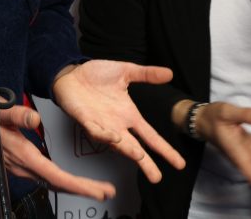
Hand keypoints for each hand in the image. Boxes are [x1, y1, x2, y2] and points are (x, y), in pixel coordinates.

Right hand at [0, 103, 114, 200]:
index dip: (78, 185)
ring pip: (53, 183)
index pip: (55, 176)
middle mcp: (24, 166)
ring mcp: (23, 168)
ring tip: (96, 188)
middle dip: (83, 190)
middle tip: (105, 192)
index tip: (96, 190)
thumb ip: (16, 114)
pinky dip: (63, 181)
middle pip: (58, 184)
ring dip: (75, 186)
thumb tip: (34, 119)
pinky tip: (73, 181)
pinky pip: (47, 178)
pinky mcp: (24, 166)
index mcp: (23, 154)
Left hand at [52, 60, 185, 183]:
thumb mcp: (126, 72)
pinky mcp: (85, 120)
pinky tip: (115, 136)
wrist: (70, 73)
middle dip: (146, 163)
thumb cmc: (96, 76)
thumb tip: (169, 73)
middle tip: (157, 177)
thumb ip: (146, 74)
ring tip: (139, 155)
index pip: (150, 136)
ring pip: (116, 143)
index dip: (164, 150)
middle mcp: (117, 125)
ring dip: (127, 149)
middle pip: (135, 148)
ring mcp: (101, 125)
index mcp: (128, 115)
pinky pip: (95, 131)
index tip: (179, 164)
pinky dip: (104, 135)